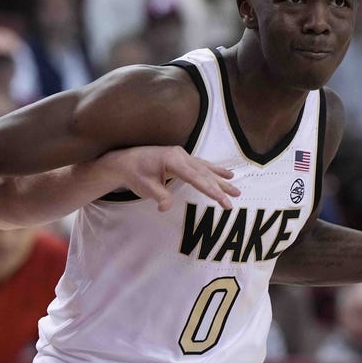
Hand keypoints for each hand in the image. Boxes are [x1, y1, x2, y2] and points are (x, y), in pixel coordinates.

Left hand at [101, 146, 239, 210]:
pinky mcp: (182, 158)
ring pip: (206, 169)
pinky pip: (202, 165)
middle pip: (204, 173)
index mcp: (173, 159)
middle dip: (220, 188)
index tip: (222, 200)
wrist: (125, 161)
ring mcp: (182, 155)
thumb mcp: (145, 187)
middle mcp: (181, 154)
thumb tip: (165, 207)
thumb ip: (159, 196)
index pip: (196, 177)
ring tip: (236, 187)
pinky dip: (215, 170)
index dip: (210, 190)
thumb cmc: (135, 174)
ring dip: (221, 179)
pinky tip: (226, 174)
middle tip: (233, 200)